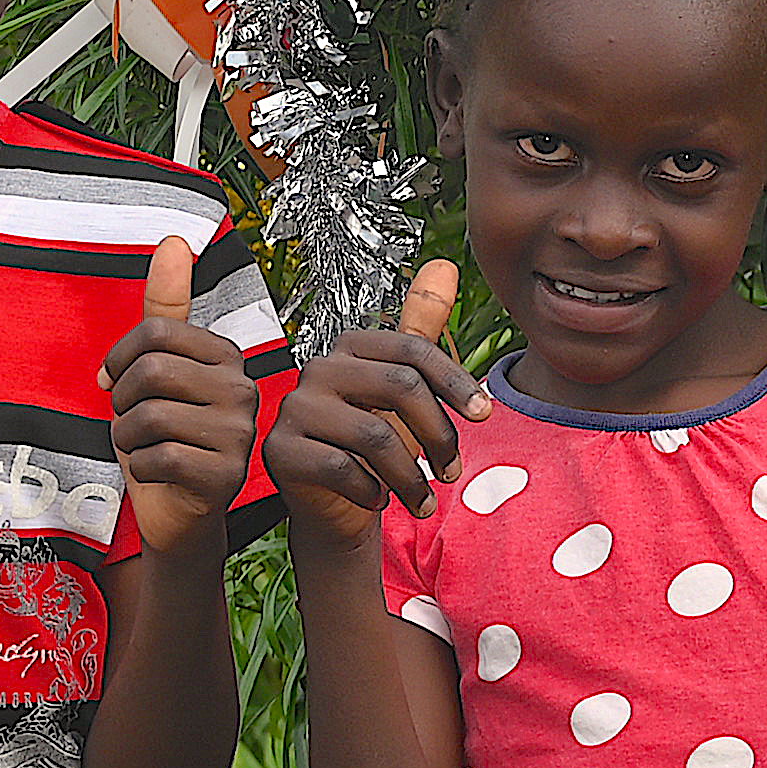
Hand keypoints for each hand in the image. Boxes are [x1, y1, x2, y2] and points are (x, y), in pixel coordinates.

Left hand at [104, 241, 256, 553]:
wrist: (178, 512)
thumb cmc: (165, 438)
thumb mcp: (158, 371)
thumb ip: (165, 309)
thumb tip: (174, 240)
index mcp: (226, 356)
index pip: (156, 332)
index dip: (120, 358)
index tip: (117, 382)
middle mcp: (243, 388)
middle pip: (150, 372)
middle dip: (122, 402)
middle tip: (132, 422)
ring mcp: (240, 432)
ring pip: (148, 416)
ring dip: (127, 439)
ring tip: (147, 448)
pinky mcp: (227, 474)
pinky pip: (156, 457)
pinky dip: (140, 469)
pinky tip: (158, 474)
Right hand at [267, 264, 482, 538]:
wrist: (331, 503)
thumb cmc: (372, 442)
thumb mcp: (403, 384)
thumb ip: (421, 328)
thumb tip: (445, 264)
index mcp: (351, 347)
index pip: (414, 351)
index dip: (456, 382)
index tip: (485, 415)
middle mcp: (318, 368)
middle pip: (400, 388)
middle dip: (439, 434)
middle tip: (452, 470)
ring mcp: (294, 408)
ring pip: (376, 435)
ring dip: (411, 476)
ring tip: (423, 498)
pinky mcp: (281, 449)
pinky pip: (343, 469)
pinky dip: (373, 492)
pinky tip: (379, 501)